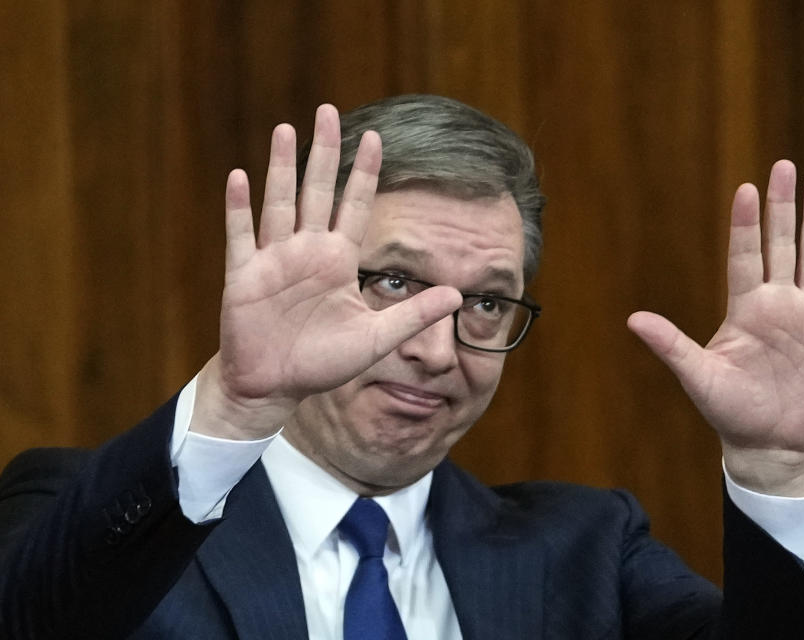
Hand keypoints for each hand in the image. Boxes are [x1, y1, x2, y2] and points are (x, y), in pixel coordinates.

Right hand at [192, 106, 461, 439]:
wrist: (275, 385)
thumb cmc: (324, 362)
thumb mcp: (377, 338)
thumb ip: (415, 314)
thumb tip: (460, 293)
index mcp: (338, 260)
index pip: (355, 205)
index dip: (364, 173)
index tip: (376, 138)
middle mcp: (307, 251)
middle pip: (316, 191)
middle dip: (323, 152)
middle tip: (328, 110)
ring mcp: (274, 260)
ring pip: (279, 203)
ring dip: (281, 167)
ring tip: (287, 129)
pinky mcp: (245, 277)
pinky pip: (241, 236)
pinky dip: (240, 208)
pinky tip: (240, 177)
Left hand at [628, 160, 803, 494]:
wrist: (770, 441)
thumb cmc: (730, 410)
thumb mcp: (699, 376)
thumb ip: (671, 345)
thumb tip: (633, 319)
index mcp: (744, 309)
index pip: (744, 255)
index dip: (746, 224)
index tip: (745, 189)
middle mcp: (777, 304)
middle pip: (781, 245)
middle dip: (782, 207)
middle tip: (783, 167)